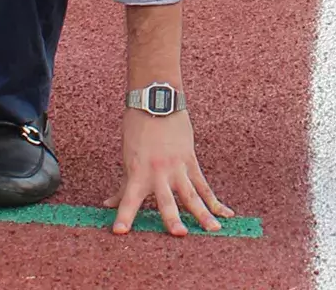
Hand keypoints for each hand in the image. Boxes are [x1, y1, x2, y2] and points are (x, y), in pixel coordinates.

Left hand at [103, 109, 233, 236]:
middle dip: (172, 218)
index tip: (119, 231)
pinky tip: (226, 213)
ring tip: (213, 229)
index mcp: (138, 172)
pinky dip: (215, 200)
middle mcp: (159, 172)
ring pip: (192, 195)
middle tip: (179, 234)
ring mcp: (178, 167)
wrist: (157, 101)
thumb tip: (108, 204)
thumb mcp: (127, 158)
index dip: (124, 215)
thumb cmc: (137, 129)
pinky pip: (204, 184)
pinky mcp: (191, 161)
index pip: (128, 199)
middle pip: (167, 200)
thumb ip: (123, 185)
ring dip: (203, 213)